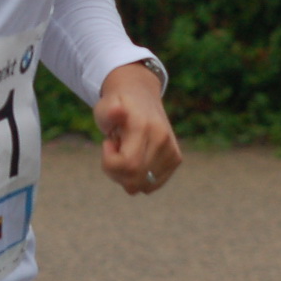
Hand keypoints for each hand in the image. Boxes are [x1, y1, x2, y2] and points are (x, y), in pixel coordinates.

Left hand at [93, 61, 180, 194]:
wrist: (140, 94)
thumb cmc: (116, 104)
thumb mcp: (105, 106)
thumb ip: (108, 112)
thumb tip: (117, 111)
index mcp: (144, 127)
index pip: (128, 165)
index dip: (110, 162)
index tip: (108, 143)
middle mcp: (162, 140)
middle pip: (134, 180)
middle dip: (116, 171)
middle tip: (115, 149)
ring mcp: (172, 151)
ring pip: (143, 186)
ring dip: (127, 176)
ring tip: (126, 151)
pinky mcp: (176, 159)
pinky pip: (152, 185)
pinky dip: (139, 178)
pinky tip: (136, 159)